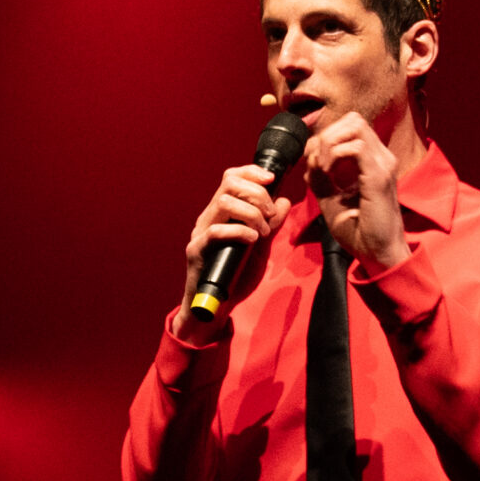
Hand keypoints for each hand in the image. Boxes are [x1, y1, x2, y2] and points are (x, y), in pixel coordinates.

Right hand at [178, 164, 291, 326]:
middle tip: (270, 215)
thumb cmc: (235, 277)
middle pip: (229, 183)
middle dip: (257, 193)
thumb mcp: (260, 247)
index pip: (232, 178)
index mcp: (222, 213)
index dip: (251, 172)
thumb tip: (283, 201)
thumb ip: (271, 225)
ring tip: (262, 232)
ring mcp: (201, 233)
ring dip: (250, 213)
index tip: (272, 179)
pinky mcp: (196, 251)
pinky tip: (252, 240)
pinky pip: (215, 232)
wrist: (216, 308)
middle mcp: (209, 218)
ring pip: (223, 202)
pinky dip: (238, 231)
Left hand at [304, 112, 408, 271]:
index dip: (325, 138)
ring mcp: (383, 164)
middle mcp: (381, 157)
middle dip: (327, 135)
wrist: (377, 254)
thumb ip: (320, 176)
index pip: (349, 127)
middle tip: (318, 163)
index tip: (313, 164)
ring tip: (323, 168)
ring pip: (354, 126)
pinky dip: (335, 154)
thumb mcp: (331, 199)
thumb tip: (309, 157)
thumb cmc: (359, 231)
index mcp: (373, 161)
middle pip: (353, 119)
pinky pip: (355, 147)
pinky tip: (328, 173)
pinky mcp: (379, 176)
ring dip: (330, 143)